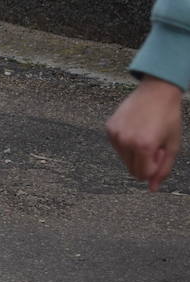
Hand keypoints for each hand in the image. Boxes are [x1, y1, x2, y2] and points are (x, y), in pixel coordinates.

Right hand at [106, 76, 184, 191]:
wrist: (156, 92)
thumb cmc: (168, 118)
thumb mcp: (173, 146)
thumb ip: (163, 170)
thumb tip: (152, 188)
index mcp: (143, 146)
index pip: (143, 175)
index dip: (155, 166)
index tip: (161, 151)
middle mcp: (125, 140)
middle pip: (132, 170)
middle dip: (145, 162)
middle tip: (154, 144)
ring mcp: (115, 133)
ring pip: (124, 159)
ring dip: (135, 154)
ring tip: (145, 135)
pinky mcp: (109, 127)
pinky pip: (118, 147)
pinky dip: (127, 144)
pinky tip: (136, 129)